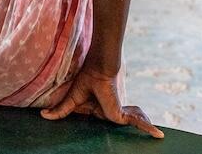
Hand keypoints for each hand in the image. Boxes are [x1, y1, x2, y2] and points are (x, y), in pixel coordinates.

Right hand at [41, 67, 163, 138]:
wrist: (101, 67)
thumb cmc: (88, 78)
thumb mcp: (73, 100)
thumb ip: (61, 110)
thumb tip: (43, 115)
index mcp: (101, 108)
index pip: (109, 116)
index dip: (117, 118)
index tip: (124, 120)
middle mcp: (111, 110)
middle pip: (123, 119)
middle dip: (135, 120)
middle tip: (152, 131)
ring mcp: (118, 111)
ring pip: (133, 121)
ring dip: (144, 124)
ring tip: (157, 132)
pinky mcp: (121, 113)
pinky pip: (136, 122)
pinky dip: (147, 127)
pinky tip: (158, 135)